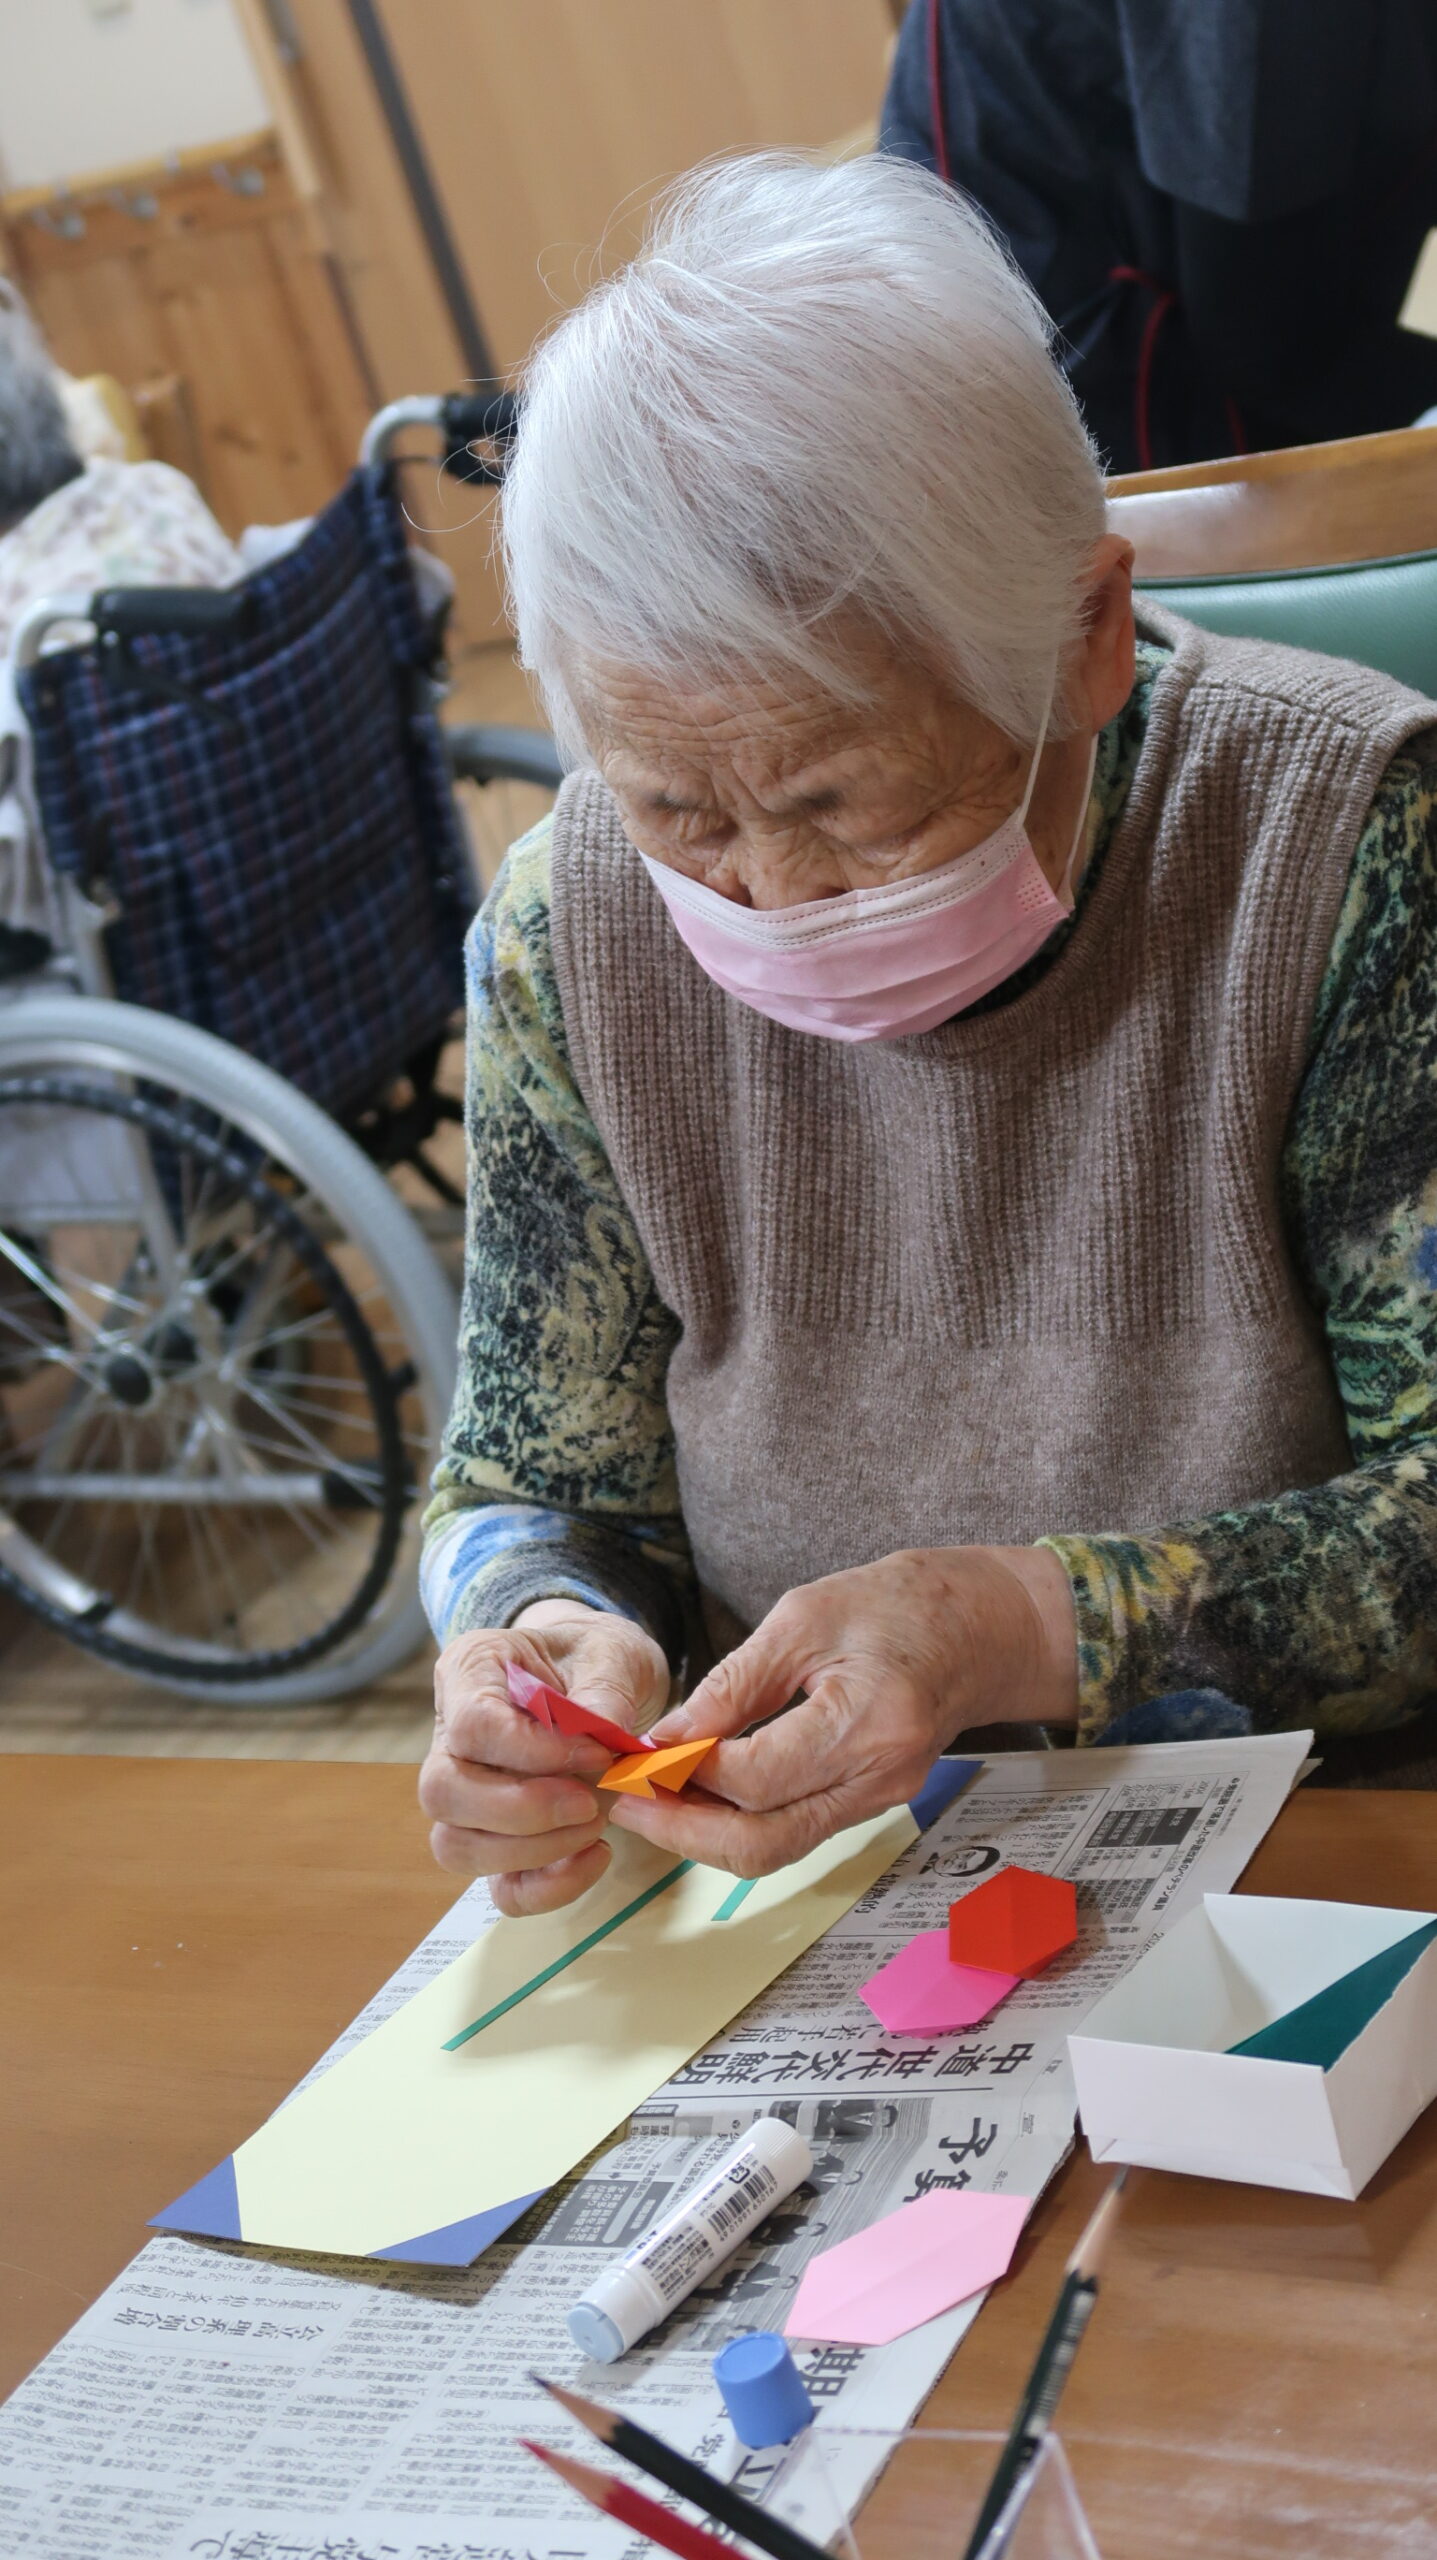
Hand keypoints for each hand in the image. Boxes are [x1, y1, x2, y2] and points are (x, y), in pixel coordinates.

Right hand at [419, 1601, 670, 1914]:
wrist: (601, 1678)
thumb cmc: (595, 1658)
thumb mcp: (610, 1654)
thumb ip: (605, 1691)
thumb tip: (602, 1735)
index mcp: (468, 1671)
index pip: (471, 1725)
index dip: (532, 1752)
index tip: (597, 1755)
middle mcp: (448, 1737)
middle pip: (443, 1793)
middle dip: (523, 1811)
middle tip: (590, 1802)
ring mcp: (464, 1794)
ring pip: (457, 1847)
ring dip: (534, 1850)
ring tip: (597, 1822)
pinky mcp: (496, 1839)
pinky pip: (500, 1886)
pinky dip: (548, 1886)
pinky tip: (597, 1856)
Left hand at [607, 1546, 1076, 1877]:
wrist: (979, 1627)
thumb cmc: (896, 1606)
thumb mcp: (803, 1618)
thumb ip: (734, 1684)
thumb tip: (666, 1738)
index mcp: (869, 1722)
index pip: (757, 1778)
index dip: (687, 1773)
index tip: (640, 1753)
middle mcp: (880, 1777)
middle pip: (764, 1843)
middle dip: (683, 1832)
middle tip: (628, 1799)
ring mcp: (880, 1799)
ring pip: (776, 1850)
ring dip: (705, 1835)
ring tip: (651, 1799)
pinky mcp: (871, 1804)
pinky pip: (795, 1831)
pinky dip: (740, 1822)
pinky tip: (700, 1794)